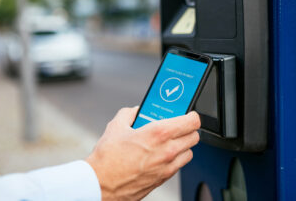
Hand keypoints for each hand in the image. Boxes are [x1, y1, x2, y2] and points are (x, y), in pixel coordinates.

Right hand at [86, 107, 200, 200]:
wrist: (101, 184)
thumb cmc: (107, 159)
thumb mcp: (116, 126)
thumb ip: (129, 113)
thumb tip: (136, 111)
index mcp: (158, 133)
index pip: (191, 121)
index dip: (191, 115)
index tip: (187, 113)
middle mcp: (167, 150)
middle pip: (194, 136)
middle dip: (187, 129)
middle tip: (177, 126)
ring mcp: (167, 167)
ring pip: (189, 152)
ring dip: (183, 145)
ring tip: (169, 141)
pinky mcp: (163, 179)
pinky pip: (179, 166)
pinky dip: (175, 159)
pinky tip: (161, 154)